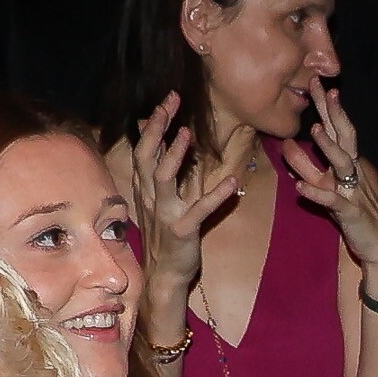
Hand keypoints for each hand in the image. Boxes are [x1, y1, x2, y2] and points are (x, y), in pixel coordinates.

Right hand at [123, 96, 240, 325]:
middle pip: (147, 155)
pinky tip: (233, 185)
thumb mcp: (158, 201)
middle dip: (157, 127)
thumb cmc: (165, 236)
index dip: (153, 123)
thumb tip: (163, 140)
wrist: (164, 276)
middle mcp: (150, 198)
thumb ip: (160, 172)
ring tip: (187, 133)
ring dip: (174, 155)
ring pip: (162, 178)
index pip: (143, 149)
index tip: (167, 100)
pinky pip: (200, 210)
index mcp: (145, 189)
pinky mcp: (183, 231)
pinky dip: (216, 197)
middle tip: (172, 102)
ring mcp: (165, 214)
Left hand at [277, 83, 377, 276]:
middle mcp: (355, 172)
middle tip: (317, 86)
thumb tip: (289, 154)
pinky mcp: (351, 213)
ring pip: (341, 164)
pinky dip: (316, 194)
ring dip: (327, 146)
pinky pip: (332, 201)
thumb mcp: (332, 190)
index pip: (340, 130)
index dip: (330, 107)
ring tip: (313, 129)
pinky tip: (300, 188)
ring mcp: (355, 191)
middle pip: (344, 136)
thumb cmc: (357, 217)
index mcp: (353, 165)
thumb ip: (312, 172)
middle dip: (331, 110)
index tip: (318, 82)